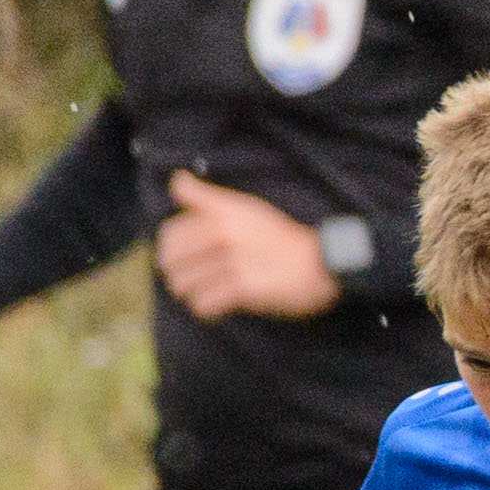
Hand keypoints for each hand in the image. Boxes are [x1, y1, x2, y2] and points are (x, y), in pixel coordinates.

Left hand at [156, 172, 343, 319]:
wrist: (320, 263)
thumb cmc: (280, 237)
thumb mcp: (245, 207)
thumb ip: (207, 196)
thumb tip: (176, 179)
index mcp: (221, 214)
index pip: (170, 235)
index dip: (170, 251)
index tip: (184, 260)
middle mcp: (224, 234)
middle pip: (172, 262)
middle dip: (178, 275)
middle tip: (193, 281)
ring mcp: (234, 261)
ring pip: (185, 285)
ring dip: (192, 294)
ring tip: (207, 294)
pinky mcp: (244, 288)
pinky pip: (204, 304)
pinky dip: (207, 310)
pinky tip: (219, 308)